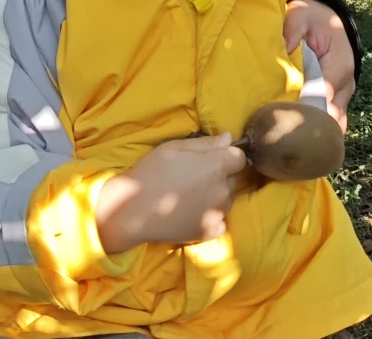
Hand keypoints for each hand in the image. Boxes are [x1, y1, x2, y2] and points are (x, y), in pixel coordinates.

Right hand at [95, 134, 246, 252]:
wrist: (132, 210)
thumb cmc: (151, 172)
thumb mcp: (174, 148)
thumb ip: (205, 143)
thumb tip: (229, 138)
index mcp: (216, 166)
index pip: (239, 158)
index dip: (227, 156)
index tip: (211, 159)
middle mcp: (223, 190)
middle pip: (233, 179)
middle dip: (220, 176)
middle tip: (195, 178)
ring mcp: (218, 213)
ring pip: (227, 200)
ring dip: (217, 196)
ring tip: (191, 197)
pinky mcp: (211, 232)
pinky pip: (221, 221)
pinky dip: (212, 217)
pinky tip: (193, 213)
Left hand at [285, 0, 355, 129]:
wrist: (327, 18)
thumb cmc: (313, 18)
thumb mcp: (301, 16)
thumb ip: (293, 31)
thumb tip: (283, 52)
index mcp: (340, 65)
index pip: (325, 95)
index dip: (306, 109)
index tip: (285, 119)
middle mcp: (346, 84)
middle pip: (331, 116)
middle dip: (309, 127)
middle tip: (283, 135)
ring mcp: (344, 95)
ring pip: (334, 124)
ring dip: (314, 131)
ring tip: (289, 139)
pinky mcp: (337, 100)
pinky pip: (330, 121)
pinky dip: (317, 129)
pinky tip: (298, 135)